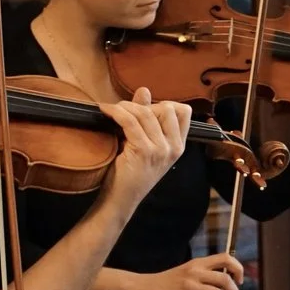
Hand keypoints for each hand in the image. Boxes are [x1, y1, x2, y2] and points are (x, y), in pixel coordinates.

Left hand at [98, 87, 192, 207]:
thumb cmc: (130, 173)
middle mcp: (173, 148)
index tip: (146, 110)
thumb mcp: (143, 144)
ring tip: (111, 110)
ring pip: (145, 113)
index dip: (164, 105)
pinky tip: (105, 112)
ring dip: (125, 107)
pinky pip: (129, 121)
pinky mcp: (143, 151)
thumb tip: (144, 90)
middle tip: (125, 111)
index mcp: (178, 146)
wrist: (120, 199)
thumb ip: (146, 118)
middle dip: (143, 105)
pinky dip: (115, 112)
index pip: (183, 112)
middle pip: (165, 108)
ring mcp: (160, 150)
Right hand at [126, 252, 244, 289]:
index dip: (237, 268)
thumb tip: (222, 289)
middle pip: (225, 279)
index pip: (225, 258)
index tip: (239, 281)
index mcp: (197, 264)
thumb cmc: (164, 282)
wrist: (141, 288)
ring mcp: (188, 287)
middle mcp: (195, 273)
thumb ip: (202, 277)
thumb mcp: (185, 272)